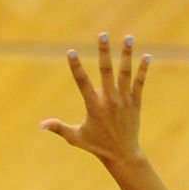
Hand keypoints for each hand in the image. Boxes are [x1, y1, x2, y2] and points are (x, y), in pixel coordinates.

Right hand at [42, 34, 150, 164]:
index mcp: (94, 107)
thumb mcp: (76, 138)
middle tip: (102, 35)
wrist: (123, 154)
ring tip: (129, 37)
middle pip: (106, 71)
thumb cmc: (97, 146)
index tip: (71, 52)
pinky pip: (139, 83)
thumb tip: (41, 125)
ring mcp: (124, 100)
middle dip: (104, 52)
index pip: (82, 83)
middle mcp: (110, 101)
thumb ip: (59, 128)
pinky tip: (146, 56)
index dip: (76, 67)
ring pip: (125, 73)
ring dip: (126, 54)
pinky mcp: (136, 102)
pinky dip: (143, 69)